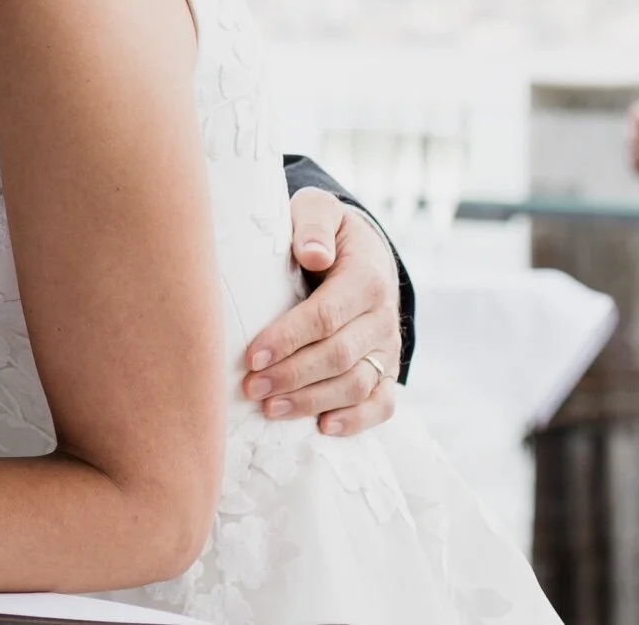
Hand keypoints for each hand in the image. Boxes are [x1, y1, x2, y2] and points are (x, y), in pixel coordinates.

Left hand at [244, 188, 403, 435]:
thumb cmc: (325, 232)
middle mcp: (382, 317)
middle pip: (338, 356)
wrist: (362, 251)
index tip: (252, 355)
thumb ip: (312, 224)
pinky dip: (357, 420)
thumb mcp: (319, 211)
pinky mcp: (388, 369)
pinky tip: (323, 427)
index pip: (326, 316)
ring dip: (312, 401)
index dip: (288, 338)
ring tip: (270, 408)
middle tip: (251, 387)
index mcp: (365, 278)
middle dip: (292, 375)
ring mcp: (388, 347)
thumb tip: (313, 253)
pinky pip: (383, 403)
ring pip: (356, 384)